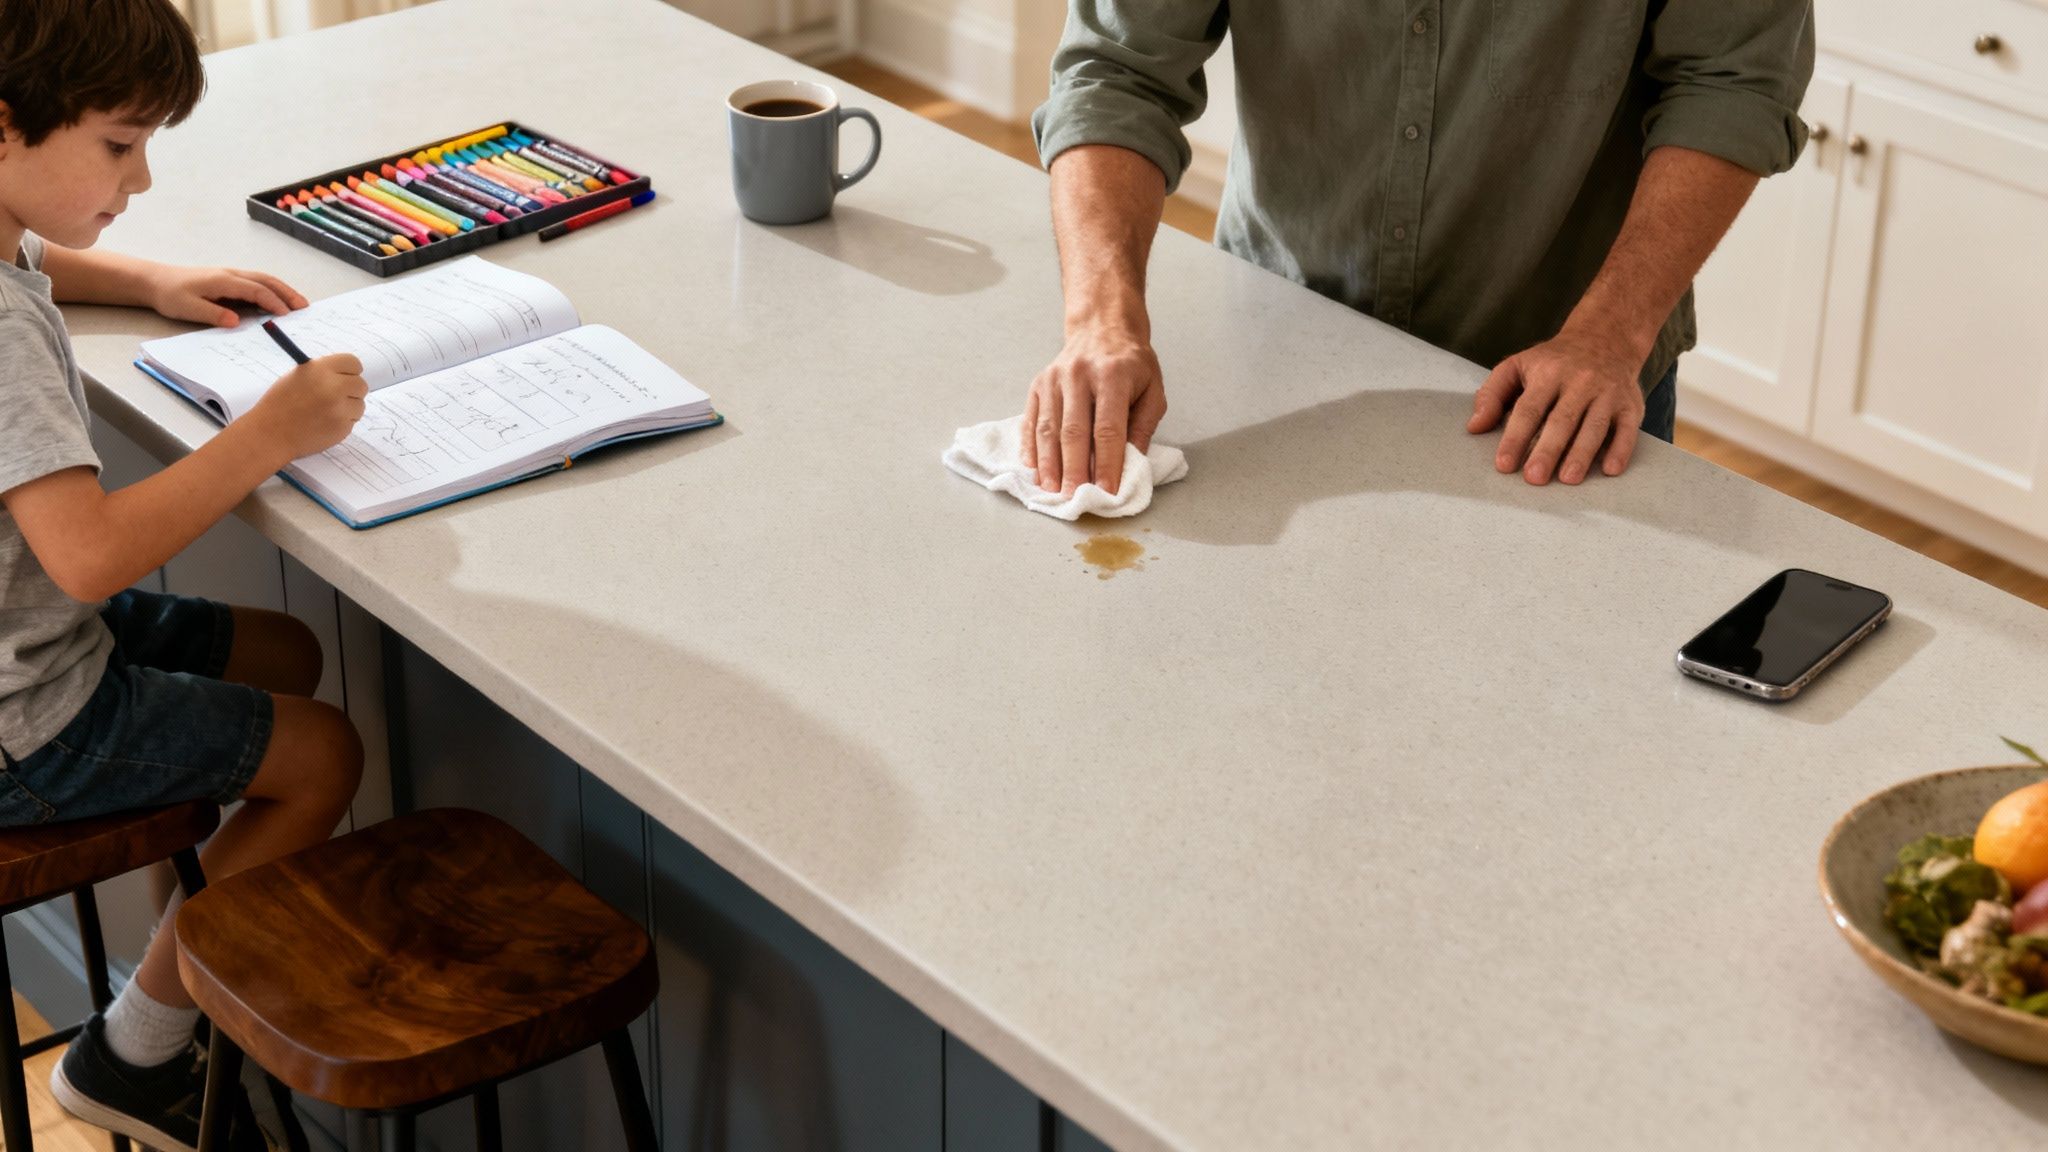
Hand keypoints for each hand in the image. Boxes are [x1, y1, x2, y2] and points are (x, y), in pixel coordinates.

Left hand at [145, 265, 307, 327]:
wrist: (154, 281)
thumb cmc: (170, 295)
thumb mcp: (188, 308)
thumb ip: (214, 314)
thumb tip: (237, 321)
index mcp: (224, 281)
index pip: (256, 290)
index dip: (274, 302)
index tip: (288, 316)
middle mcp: (231, 274)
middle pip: (266, 281)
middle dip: (287, 293)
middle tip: (305, 307)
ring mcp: (230, 275)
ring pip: (263, 279)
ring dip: (283, 290)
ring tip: (298, 303)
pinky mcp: (228, 280)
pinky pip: (256, 282)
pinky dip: (272, 289)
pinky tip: (278, 299)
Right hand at [242, 354, 366, 463]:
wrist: (270, 434)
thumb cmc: (280, 403)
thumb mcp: (298, 376)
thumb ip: (323, 372)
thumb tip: (347, 373)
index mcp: (320, 369)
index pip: (353, 363)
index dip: (350, 370)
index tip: (346, 376)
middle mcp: (333, 387)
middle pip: (361, 385)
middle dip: (351, 390)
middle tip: (337, 396)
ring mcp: (339, 409)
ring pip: (360, 405)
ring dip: (348, 408)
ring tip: (326, 412)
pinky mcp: (342, 428)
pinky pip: (352, 421)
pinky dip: (342, 422)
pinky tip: (323, 423)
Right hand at [1021, 323, 1166, 495]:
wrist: (1102, 328)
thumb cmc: (1132, 365)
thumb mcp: (1153, 391)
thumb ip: (1143, 427)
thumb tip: (1130, 464)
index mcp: (1113, 376)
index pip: (1108, 429)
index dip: (1107, 464)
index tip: (1107, 491)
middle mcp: (1079, 375)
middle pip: (1073, 431)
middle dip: (1074, 470)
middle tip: (1074, 498)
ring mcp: (1054, 379)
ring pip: (1048, 428)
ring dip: (1048, 464)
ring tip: (1051, 491)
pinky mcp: (1038, 384)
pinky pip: (1031, 420)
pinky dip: (1031, 447)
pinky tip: (1033, 469)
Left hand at [1467, 324, 1647, 484]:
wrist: (1606, 337)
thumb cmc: (1554, 361)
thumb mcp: (1518, 365)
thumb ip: (1492, 394)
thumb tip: (1474, 427)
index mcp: (1548, 373)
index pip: (1529, 408)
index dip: (1515, 437)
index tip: (1504, 465)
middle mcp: (1580, 381)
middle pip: (1562, 419)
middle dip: (1548, 450)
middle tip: (1534, 478)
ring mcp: (1607, 392)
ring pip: (1595, 425)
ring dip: (1582, 453)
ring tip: (1567, 479)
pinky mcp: (1630, 404)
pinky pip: (1628, 428)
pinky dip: (1621, 449)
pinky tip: (1610, 469)